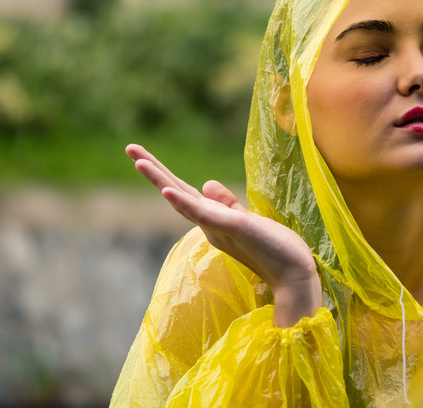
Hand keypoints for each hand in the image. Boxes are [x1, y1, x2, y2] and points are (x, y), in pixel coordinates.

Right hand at [125, 144, 321, 326]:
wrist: (293, 275)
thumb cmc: (275, 250)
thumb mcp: (248, 220)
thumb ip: (227, 204)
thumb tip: (206, 183)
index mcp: (214, 221)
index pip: (185, 194)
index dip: (164, 176)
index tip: (143, 157)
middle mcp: (210, 225)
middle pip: (177, 193)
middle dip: (153, 171)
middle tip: (130, 148)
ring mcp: (218, 228)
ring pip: (184, 201)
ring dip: (161, 181)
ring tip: (139, 161)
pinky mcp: (232, 229)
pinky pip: (203, 215)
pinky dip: (185, 203)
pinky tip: (168, 190)